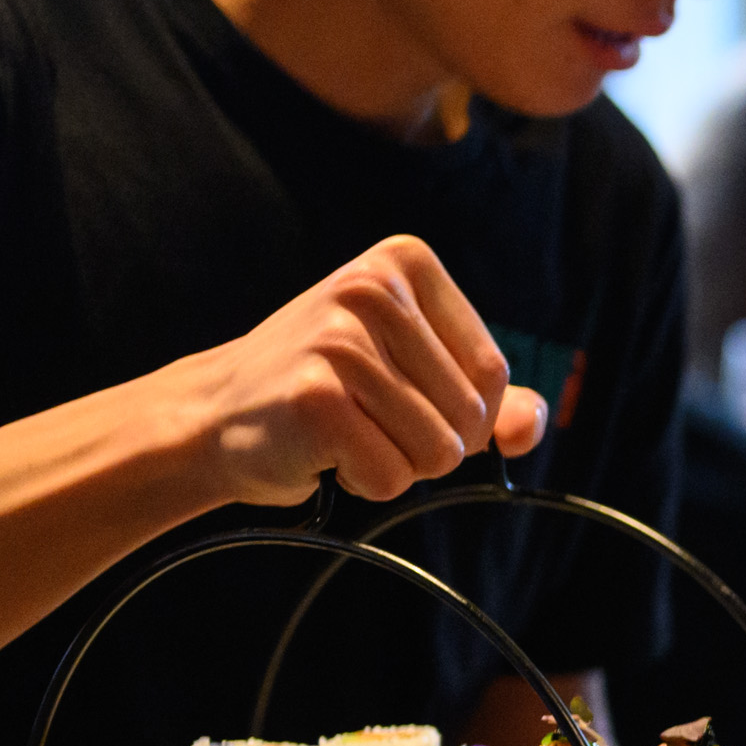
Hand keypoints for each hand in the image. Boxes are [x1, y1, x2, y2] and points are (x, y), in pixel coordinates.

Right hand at [170, 234, 548, 506]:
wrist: (216, 412)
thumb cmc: (328, 389)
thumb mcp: (415, 373)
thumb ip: (489, 399)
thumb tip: (530, 428)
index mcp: (406, 262)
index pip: (493, 372)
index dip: (466, 414)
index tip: (404, 396)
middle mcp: (372, 288)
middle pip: (471, 415)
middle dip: (431, 443)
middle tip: (367, 418)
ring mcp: (340, 341)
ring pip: (438, 453)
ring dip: (398, 464)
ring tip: (346, 431)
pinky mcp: (316, 397)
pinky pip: (392, 476)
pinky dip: (366, 482)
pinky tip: (323, 450)